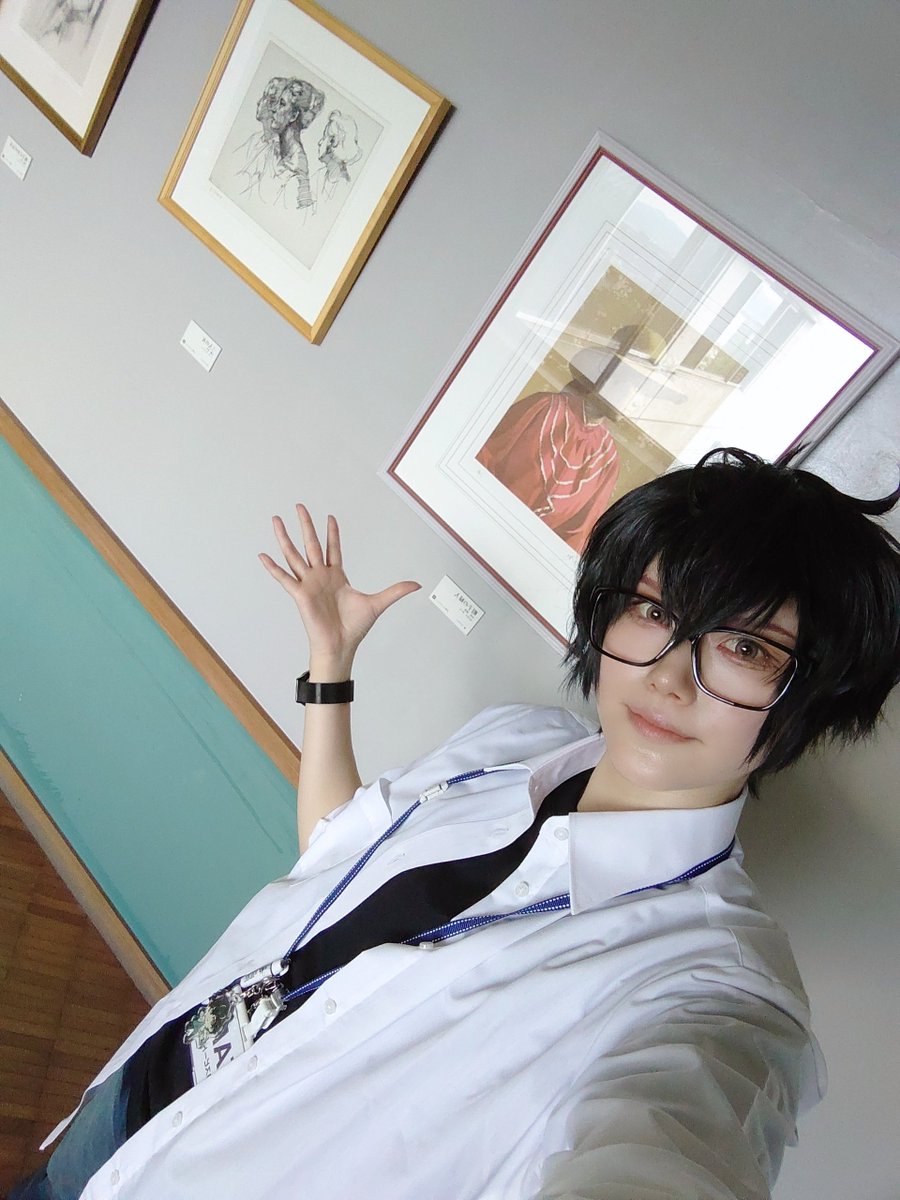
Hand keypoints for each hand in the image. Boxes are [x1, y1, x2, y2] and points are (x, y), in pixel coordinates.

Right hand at [259, 504, 419, 677]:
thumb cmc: (353, 628)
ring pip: (294, 555)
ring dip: (285, 538)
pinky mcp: (300, 595)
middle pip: (311, 544)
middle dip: (306, 525)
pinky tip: (263, 556)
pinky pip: (284, 579)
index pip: (333, 548)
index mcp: (336, 577)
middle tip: (300, 506)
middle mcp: (320, 577)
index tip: (330, 517)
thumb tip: (417, 584)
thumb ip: (396, 591)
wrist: (341, 646)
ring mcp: (308, 584)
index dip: (332, 532)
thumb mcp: (378, 603)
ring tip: (276, 520)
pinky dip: (273, 568)